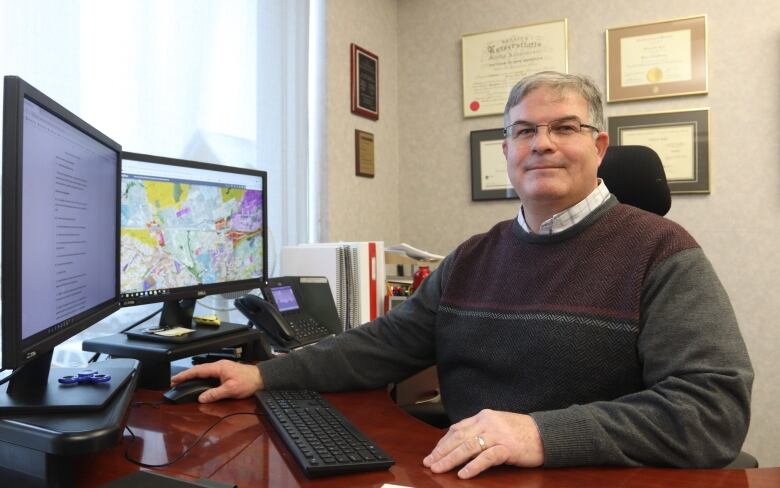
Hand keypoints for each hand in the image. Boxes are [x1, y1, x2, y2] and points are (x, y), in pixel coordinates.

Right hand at [170, 360, 263, 402]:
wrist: (261, 378)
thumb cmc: (248, 382)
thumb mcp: (231, 390)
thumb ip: (215, 394)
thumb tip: (201, 398)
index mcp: (218, 367)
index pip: (198, 371)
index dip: (185, 375)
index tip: (175, 380)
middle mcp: (219, 365)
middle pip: (199, 370)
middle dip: (186, 375)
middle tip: (174, 382)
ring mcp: (222, 368)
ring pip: (203, 371)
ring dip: (193, 376)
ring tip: (183, 382)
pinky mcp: (225, 371)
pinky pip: (209, 373)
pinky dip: (201, 377)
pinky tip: (198, 382)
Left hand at [422, 409, 543, 478]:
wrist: (547, 434)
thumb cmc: (522, 432)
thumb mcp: (498, 425)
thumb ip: (480, 431)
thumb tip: (460, 442)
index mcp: (484, 416)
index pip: (457, 429)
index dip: (443, 442)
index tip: (433, 453)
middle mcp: (488, 423)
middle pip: (459, 438)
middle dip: (441, 452)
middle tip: (429, 463)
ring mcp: (498, 434)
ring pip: (468, 447)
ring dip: (451, 459)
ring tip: (439, 469)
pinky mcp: (508, 448)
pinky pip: (486, 458)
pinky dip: (473, 467)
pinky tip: (463, 474)